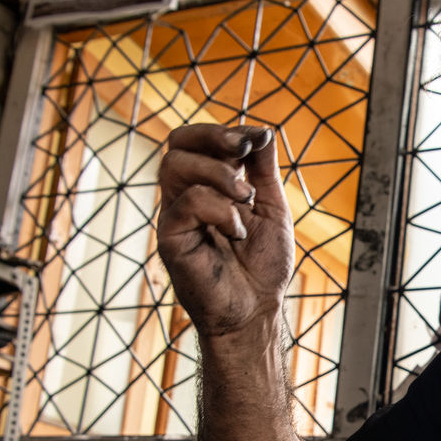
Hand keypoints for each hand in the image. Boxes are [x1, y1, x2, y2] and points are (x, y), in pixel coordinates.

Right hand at [155, 124, 293, 336]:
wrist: (257, 309)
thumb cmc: (262, 265)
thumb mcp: (270, 206)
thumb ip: (262, 170)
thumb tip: (263, 130)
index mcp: (206, 186)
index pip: (197, 140)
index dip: (225, 130)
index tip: (257, 139)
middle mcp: (185, 196)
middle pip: (176, 143)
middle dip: (212, 136)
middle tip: (243, 151)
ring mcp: (175, 216)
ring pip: (174, 165)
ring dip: (218, 173)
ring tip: (245, 199)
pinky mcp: (171, 238)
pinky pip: (187, 202)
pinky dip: (220, 209)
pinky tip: (237, 231)